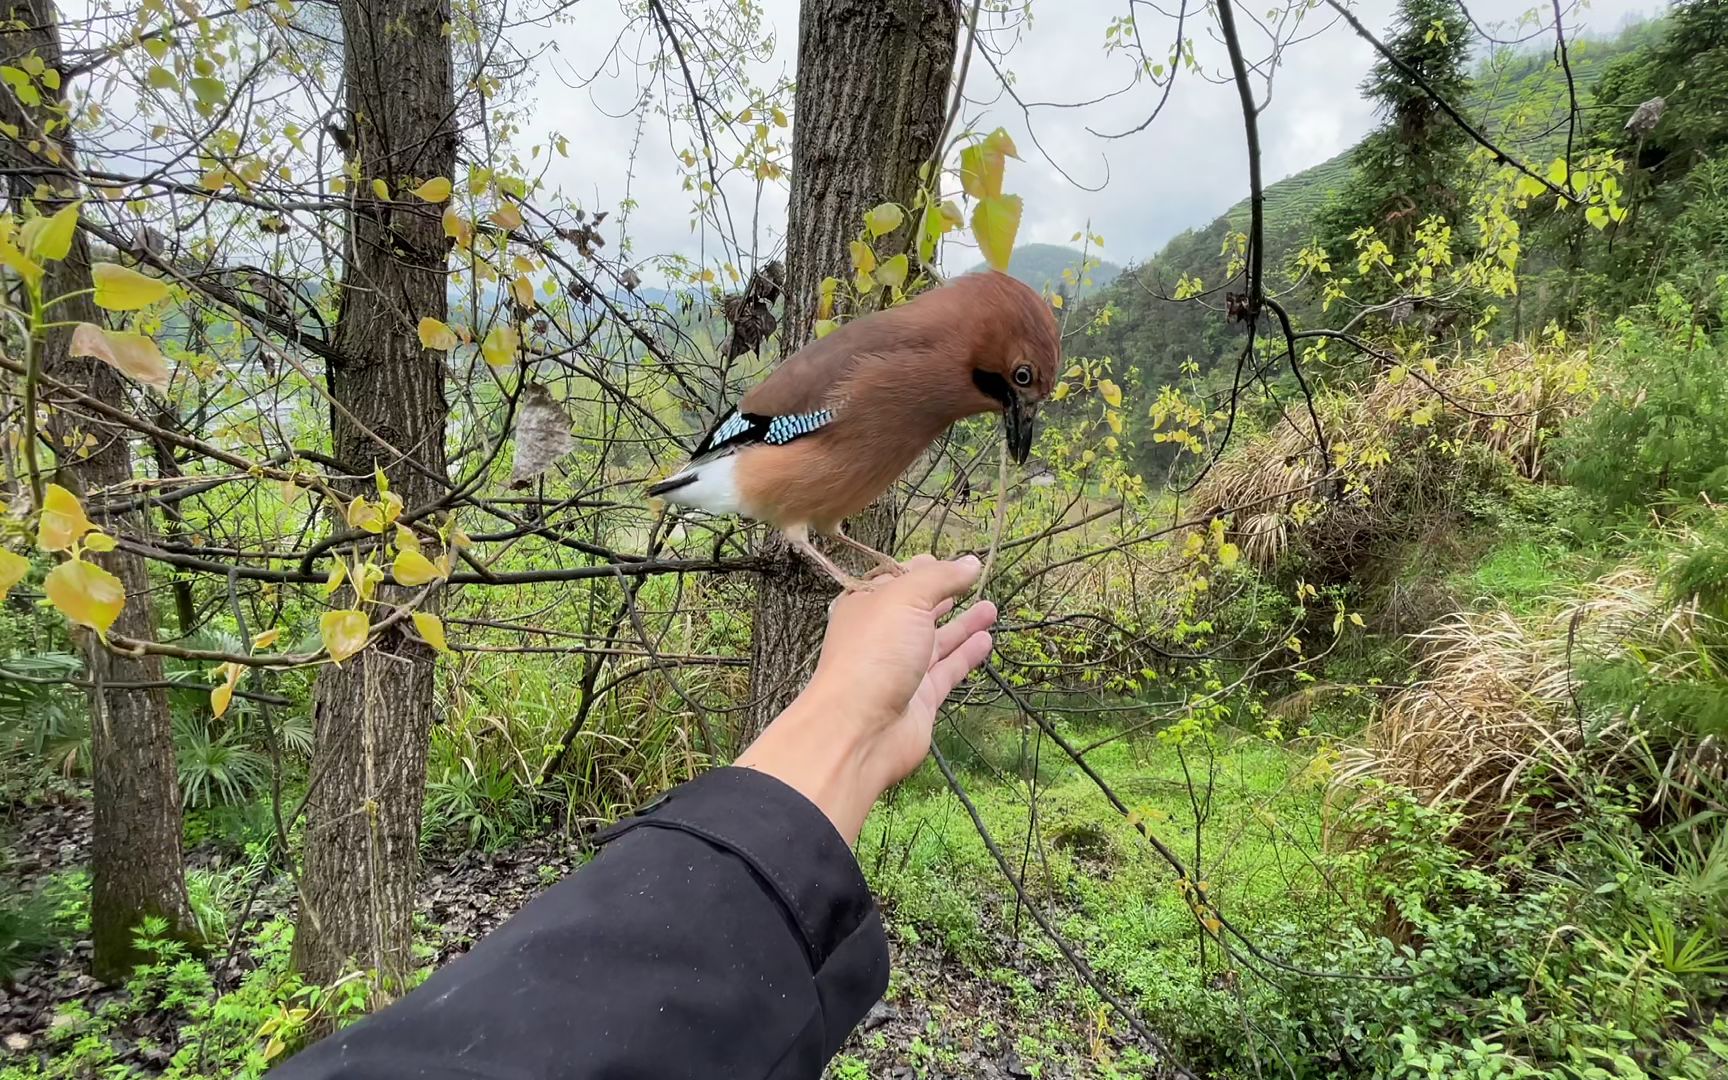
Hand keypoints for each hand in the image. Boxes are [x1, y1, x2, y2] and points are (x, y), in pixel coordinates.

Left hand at [735, 555, 996, 841]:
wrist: (860, 730)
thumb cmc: (874, 653)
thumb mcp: (906, 599)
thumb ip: (941, 578)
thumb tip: (972, 562)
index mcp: (867, 606)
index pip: (897, 580)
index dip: (923, 569)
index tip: (952, 561)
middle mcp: (883, 636)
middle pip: (918, 611)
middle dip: (945, 596)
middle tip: (975, 582)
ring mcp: (901, 669)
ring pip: (937, 641)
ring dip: (964, 625)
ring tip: (991, 608)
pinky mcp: (921, 698)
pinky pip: (948, 670)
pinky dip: (966, 655)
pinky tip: (986, 641)